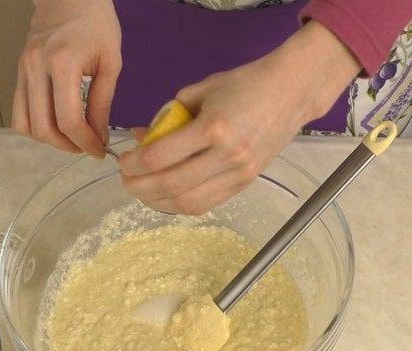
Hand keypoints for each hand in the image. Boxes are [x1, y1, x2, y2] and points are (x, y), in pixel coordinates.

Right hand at [12, 0, 120, 157]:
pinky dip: (36, 126)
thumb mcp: (110, 62)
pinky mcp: (19, 73)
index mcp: (62, 63)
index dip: (85, 143)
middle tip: (88, 147)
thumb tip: (99, 136)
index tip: (99, 150)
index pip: (68, 120)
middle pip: (44, 128)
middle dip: (68, 146)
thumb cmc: (94, 22)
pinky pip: (19, 112)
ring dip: (50, 140)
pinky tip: (56, 124)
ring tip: (72, 138)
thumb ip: (103, 103)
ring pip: (26, 124)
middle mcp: (36, 68)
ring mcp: (23, 70)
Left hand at [118, 22, 360, 214]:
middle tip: (126, 180)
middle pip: (171, 184)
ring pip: (189, 202)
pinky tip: (167, 196)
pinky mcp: (246, 183)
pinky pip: (208, 204)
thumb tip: (142, 137)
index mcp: (212, 127)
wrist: (290, 92)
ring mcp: (239, 173)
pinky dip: (182, 204)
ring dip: (158, 201)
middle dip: (140, 187)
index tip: (122, 161)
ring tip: (143, 191)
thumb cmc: (244, 84)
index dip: (134, 164)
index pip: (161, 157)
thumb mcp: (200, 90)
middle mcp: (227, 155)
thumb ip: (169, 115)